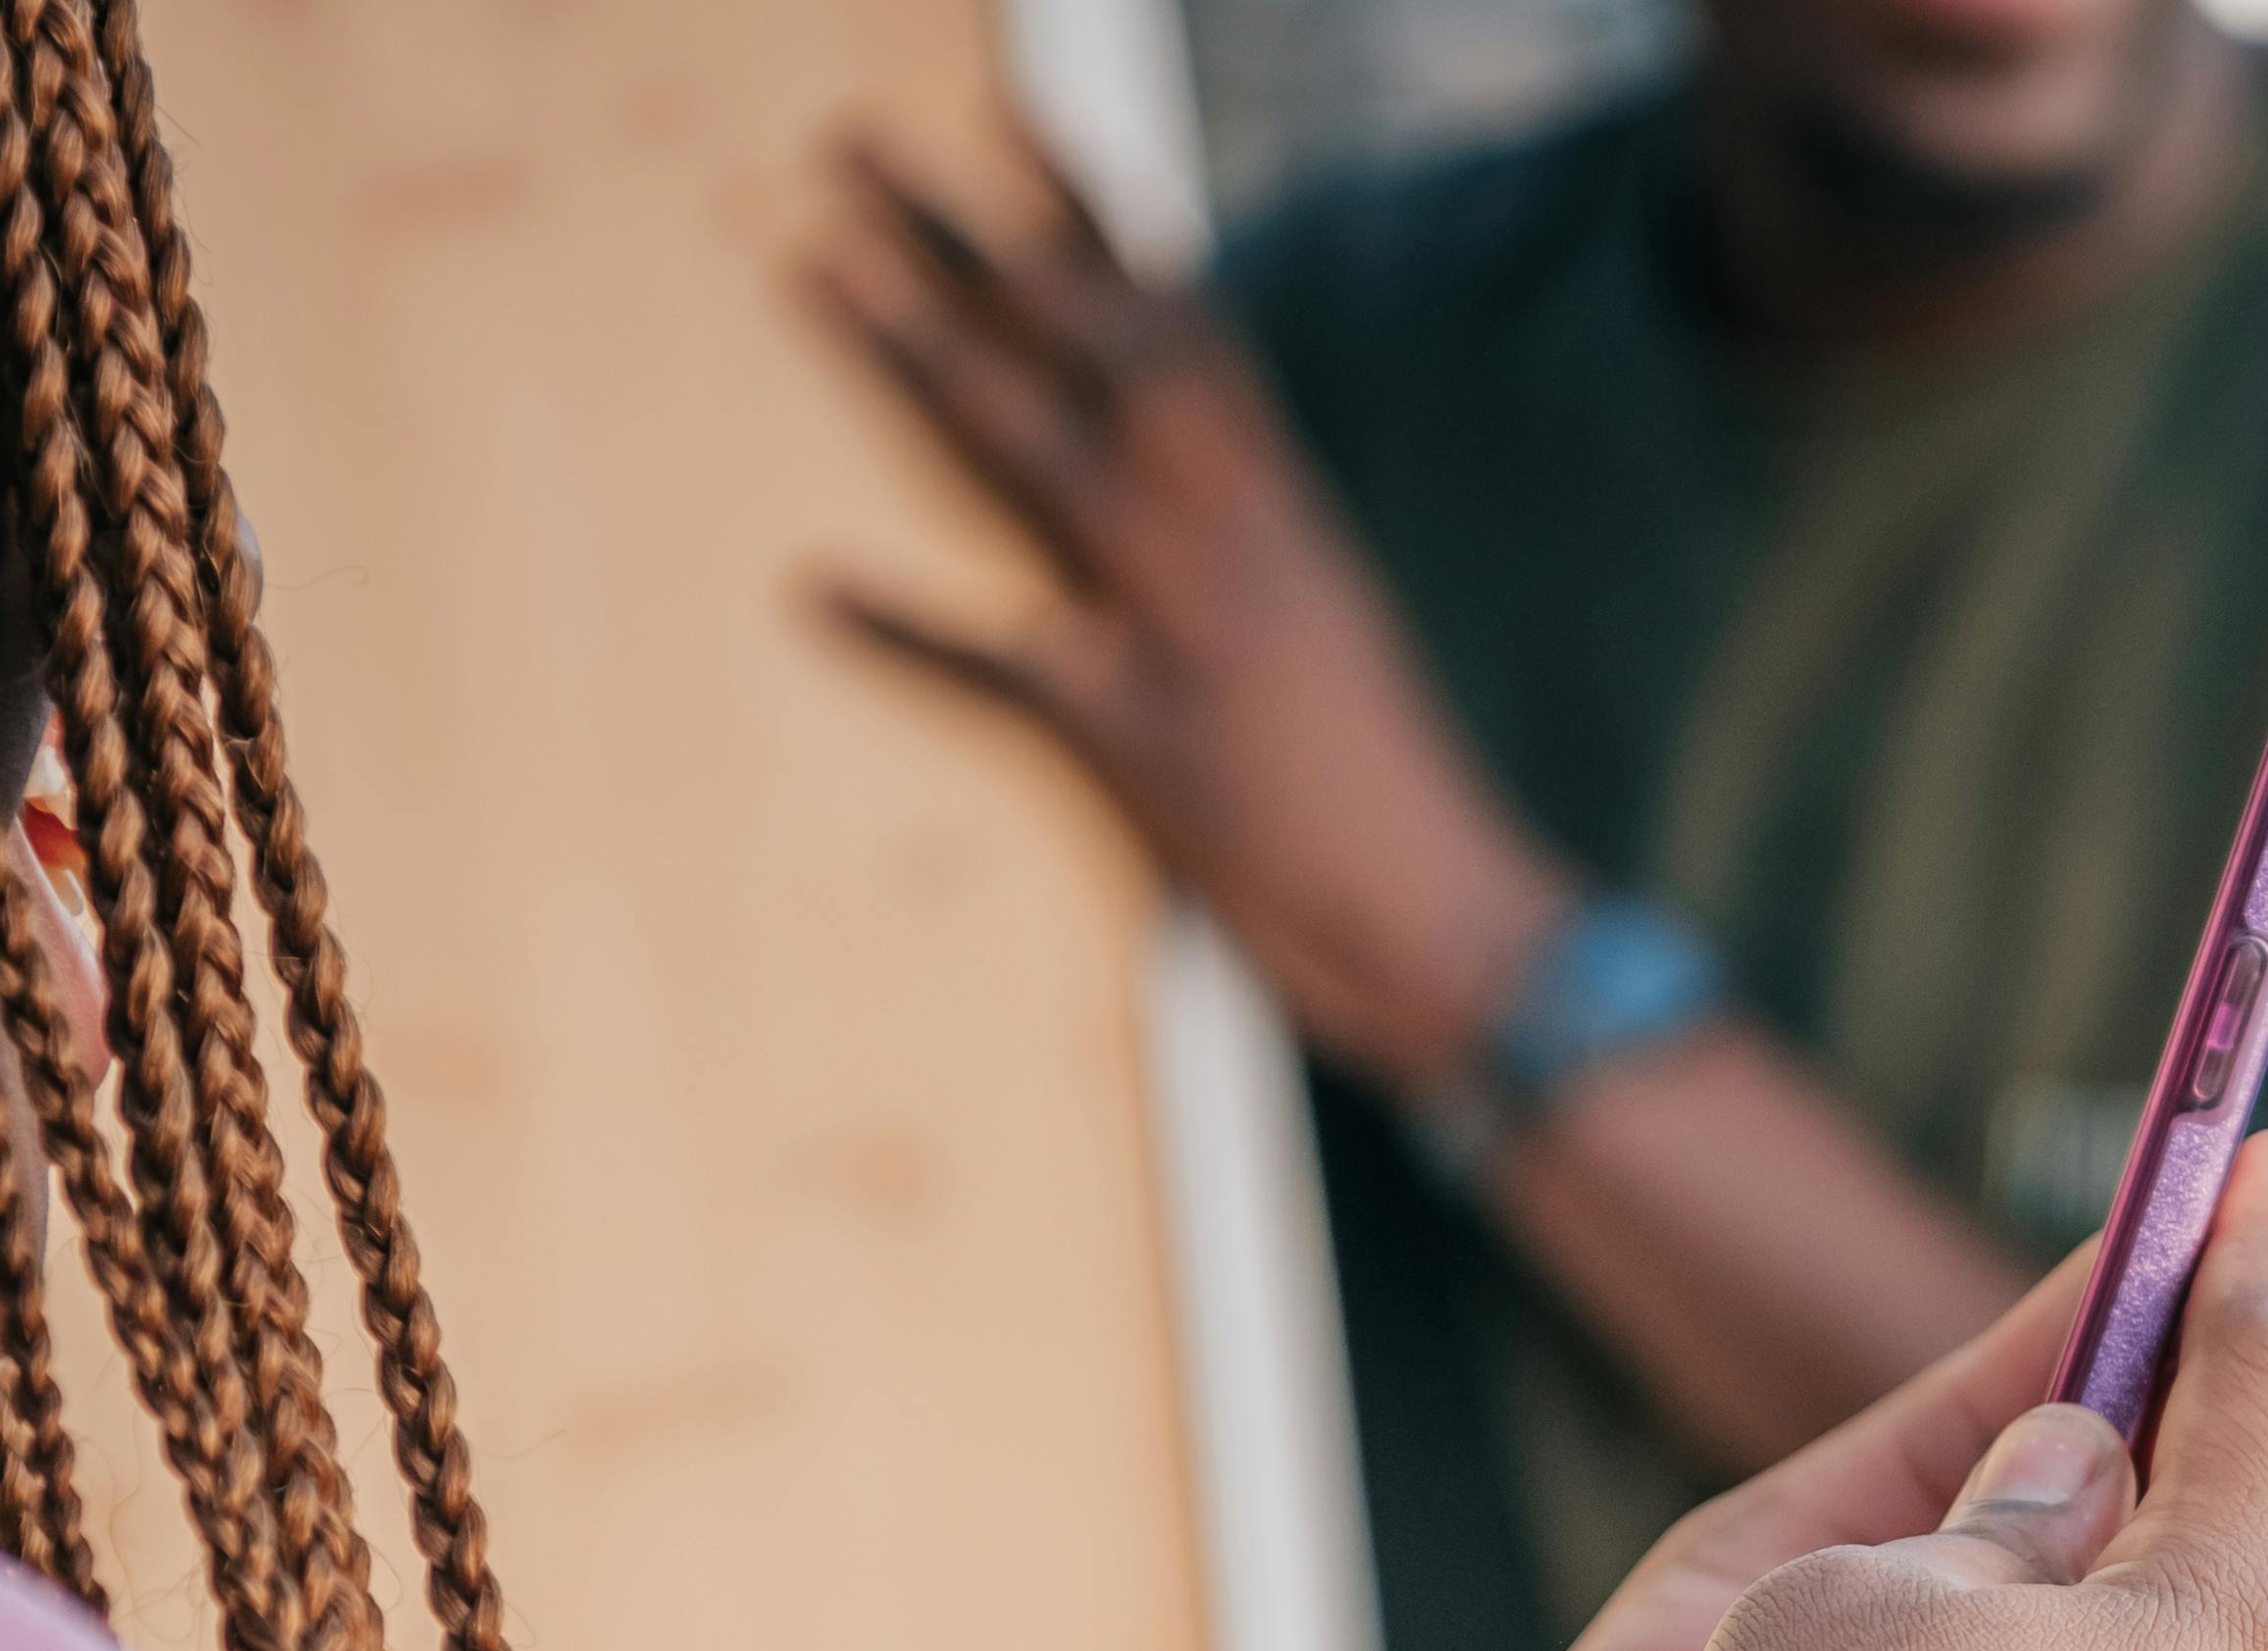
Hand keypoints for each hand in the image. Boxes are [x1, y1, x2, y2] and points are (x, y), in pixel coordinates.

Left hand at [803, 129, 1570, 1090]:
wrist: (1447, 925)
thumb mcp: (1325, 620)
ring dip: (925, 353)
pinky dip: (909, 627)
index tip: (1012, 108)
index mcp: (1277, 501)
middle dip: (971, 235)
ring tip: (822, 262)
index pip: (1177, 318)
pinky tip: (820, 585)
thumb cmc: (1382, 789)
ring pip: (1038, 455)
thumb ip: (1242, 531)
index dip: (1090, 214)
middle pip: (1086, 347)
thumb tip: (1172, 461)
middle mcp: (1228, 535)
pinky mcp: (1136, 741)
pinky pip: (1004, 669)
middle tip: (854, 142)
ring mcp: (1179, 628)